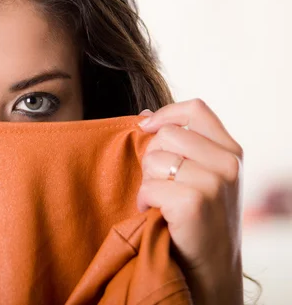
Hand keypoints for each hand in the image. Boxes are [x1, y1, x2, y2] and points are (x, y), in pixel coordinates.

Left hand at [136, 99, 242, 304]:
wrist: (210, 268)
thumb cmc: (200, 219)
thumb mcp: (203, 176)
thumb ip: (183, 146)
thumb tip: (144, 116)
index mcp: (231, 152)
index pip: (195, 109)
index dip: (165, 114)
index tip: (146, 127)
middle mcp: (228, 164)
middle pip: (168, 134)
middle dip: (153, 158)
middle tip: (160, 183)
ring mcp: (213, 183)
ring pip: (154, 159)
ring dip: (148, 182)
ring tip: (161, 201)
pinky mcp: (193, 202)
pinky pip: (149, 187)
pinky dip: (145, 201)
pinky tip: (157, 214)